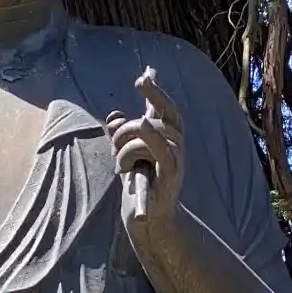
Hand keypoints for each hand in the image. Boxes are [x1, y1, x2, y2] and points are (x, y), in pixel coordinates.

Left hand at [108, 66, 183, 236]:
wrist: (148, 215)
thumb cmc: (140, 182)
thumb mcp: (127, 153)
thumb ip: (122, 134)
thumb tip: (114, 115)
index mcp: (169, 135)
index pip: (164, 107)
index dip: (155, 91)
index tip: (142, 77)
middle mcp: (177, 142)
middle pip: (144, 120)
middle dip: (122, 132)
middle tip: (115, 150)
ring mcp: (176, 156)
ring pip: (142, 134)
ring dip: (123, 151)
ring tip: (123, 168)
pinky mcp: (171, 172)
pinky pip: (160, 149)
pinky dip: (150, 138)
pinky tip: (144, 127)